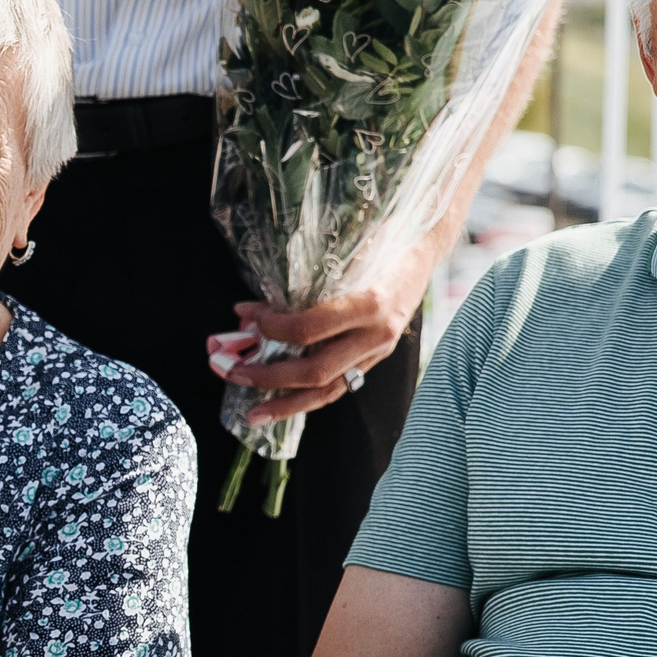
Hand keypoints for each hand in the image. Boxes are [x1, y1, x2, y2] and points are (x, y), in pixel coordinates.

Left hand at [205, 229, 442, 422]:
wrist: (424, 251)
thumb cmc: (381, 243)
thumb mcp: (348, 253)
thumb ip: (307, 279)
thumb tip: (251, 306)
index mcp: (371, 304)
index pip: (310, 328)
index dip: (272, 327)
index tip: (246, 316)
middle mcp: (377, 335)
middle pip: (315, 371)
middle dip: (268, 376)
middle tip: (232, 371)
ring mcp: (378, 352)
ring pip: (328, 391)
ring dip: (285, 404)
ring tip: (253, 413)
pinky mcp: (374, 360)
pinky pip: (337, 387)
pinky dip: (306, 399)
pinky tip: (281, 404)